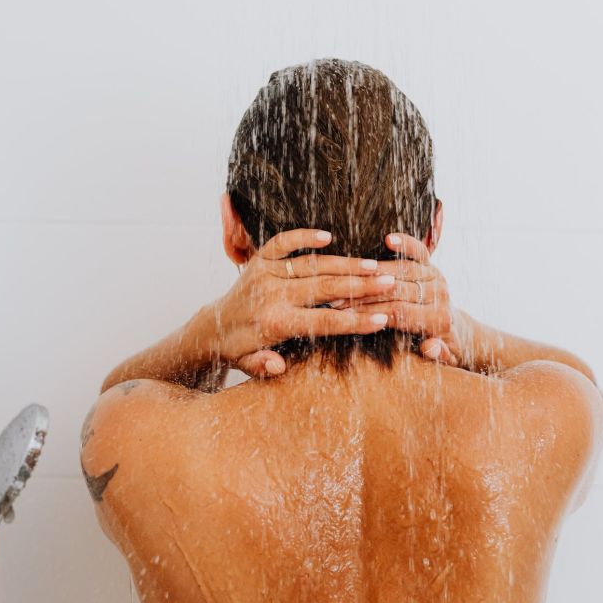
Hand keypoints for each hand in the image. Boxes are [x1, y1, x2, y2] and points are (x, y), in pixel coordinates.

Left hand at [209, 229, 396, 376]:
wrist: (212, 326)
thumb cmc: (241, 349)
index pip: (324, 322)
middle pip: (325, 289)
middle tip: (390, 282)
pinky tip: (328, 236)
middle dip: (360, 286)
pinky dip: (303, 236)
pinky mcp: (259, 259)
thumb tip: (279, 367)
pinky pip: (283, 242)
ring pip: (313, 265)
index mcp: (275, 323)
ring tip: (374, 264)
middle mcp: (272, 295)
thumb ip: (265, 367)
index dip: (355, 321)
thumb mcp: (250, 366)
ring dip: (345, 264)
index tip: (382, 318)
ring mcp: (266, 274)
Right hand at [334, 233, 464, 365]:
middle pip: (396, 290)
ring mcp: (436, 278)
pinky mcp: (431, 266)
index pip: (398, 313)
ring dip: (372, 273)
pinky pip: (418, 252)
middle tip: (336, 296)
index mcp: (438, 320)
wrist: (456, 333)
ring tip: (346, 276)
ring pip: (402, 270)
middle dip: (364, 293)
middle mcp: (439, 296)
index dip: (369, 312)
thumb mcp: (441, 358)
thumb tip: (431, 347)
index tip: (344, 314)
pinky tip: (388, 239)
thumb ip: (437, 354)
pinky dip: (405, 244)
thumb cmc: (439, 349)